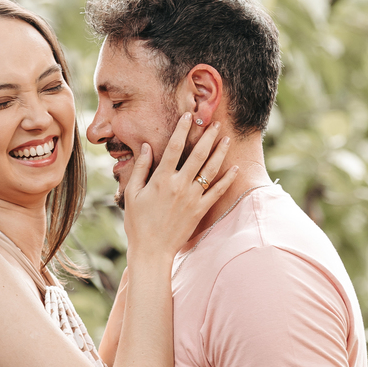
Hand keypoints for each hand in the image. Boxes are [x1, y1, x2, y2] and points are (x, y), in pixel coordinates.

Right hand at [123, 113, 239, 258]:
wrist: (152, 249)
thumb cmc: (138, 222)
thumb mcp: (132, 192)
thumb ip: (141, 168)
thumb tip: (147, 146)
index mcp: (161, 179)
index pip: (174, 147)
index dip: (183, 129)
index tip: (189, 116)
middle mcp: (179, 185)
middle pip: (198, 155)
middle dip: (208, 137)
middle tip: (216, 123)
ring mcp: (192, 198)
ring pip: (210, 170)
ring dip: (220, 153)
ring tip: (227, 139)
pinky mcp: (200, 210)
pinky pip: (217, 191)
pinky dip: (227, 179)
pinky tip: (235, 167)